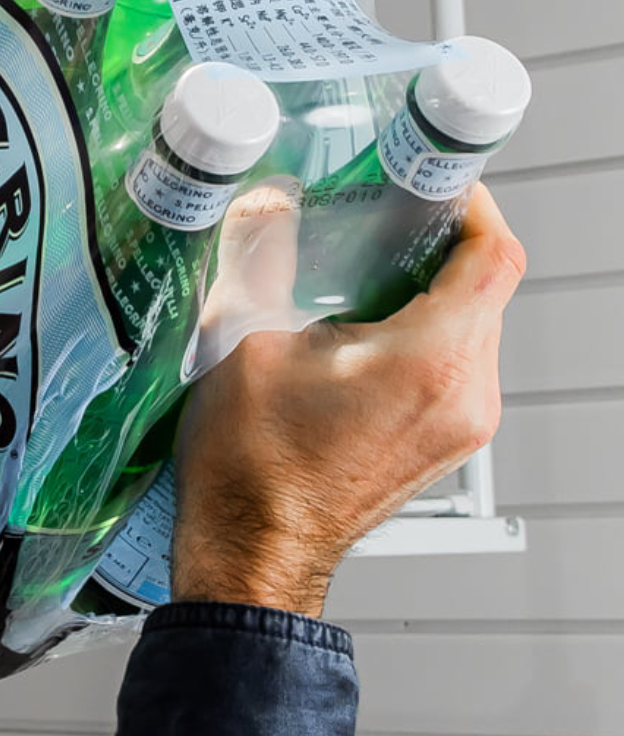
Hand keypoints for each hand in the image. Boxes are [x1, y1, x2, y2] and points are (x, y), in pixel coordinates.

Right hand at [171, 185, 525, 616]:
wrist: (254, 553)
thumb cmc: (252, 470)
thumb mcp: (241, 339)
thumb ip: (261, 254)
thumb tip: (269, 200)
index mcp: (432, 360)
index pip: (494, 254)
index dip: (470, 205)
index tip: (431, 183)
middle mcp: (467, 394)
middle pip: (485, 288)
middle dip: (436, 246)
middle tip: (378, 219)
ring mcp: (463, 426)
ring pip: (471, 328)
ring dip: (426, 294)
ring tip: (357, 281)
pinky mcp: (445, 444)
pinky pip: (455, 368)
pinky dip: (421, 338)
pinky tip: (358, 336)